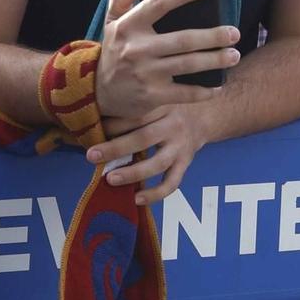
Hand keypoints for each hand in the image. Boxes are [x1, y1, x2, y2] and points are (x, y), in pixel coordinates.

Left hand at [88, 99, 217, 204]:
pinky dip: (155, 194)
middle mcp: (173, 126)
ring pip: (157, 163)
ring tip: (111, 179)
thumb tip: (97, 121)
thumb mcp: (157, 100)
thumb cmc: (171, 108)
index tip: (92, 131)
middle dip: (116, 149)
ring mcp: (181, 147)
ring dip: (133, 173)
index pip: (136, 115)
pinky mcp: (186, 163)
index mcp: (163, 107)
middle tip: (92, 156)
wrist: (207, 115)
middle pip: (143, 138)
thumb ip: (135, 109)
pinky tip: (137, 199)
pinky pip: (171, 183)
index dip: (113, 124)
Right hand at [94, 0, 238, 122]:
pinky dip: (204, 91)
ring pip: (188, 65)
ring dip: (215, 60)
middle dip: (213, 36)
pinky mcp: (152, 96)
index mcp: (129, 26)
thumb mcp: (112, 22)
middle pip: (183, 39)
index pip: (158, 3)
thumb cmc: (115, 51)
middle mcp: (138, 49)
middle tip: (234, 33)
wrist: (99, 92)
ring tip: (234, 55)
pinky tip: (218, 86)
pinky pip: (184, 93)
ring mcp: (146, 74)